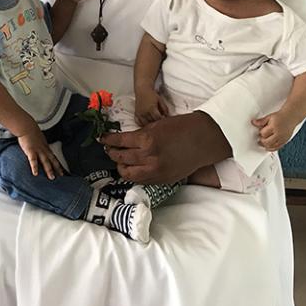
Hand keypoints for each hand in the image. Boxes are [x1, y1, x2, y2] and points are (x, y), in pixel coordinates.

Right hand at [17, 127, 64, 178]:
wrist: (27, 127)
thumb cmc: (31, 132)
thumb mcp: (39, 138)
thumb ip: (40, 145)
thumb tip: (40, 148)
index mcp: (45, 147)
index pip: (54, 157)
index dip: (58, 164)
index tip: (62, 170)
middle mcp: (44, 149)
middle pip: (52, 160)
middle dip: (57, 168)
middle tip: (61, 176)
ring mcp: (38, 150)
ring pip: (46, 161)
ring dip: (49, 170)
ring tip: (52, 178)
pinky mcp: (31, 151)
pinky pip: (33, 160)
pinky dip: (35, 167)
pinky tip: (35, 174)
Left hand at [101, 111, 230, 183]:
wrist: (202, 140)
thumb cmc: (181, 127)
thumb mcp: (156, 125)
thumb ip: (140, 135)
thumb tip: (124, 140)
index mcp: (146, 140)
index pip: (119, 142)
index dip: (108, 140)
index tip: (103, 139)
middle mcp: (148, 158)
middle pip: (120, 158)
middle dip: (112, 152)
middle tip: (109, 148)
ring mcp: (155, 171)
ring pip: (128, 173)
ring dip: (121, 166)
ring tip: (119, 160)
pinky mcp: (161, 180)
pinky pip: (141, 180)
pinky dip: (134, 174)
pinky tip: (133, 168)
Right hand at [134, 87, 168, 125]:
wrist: (142, 90)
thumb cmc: (151, 94)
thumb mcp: (160, 100)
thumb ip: (164, 108)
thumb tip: (168, 116)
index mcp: (152, 108)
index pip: (158, 118)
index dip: (161, 120)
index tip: (164, 120)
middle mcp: (145, 112)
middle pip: (152, 121)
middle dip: (156, 122)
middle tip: (159, 122)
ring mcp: (140, 113)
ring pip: (145, 123)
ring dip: (150, 124)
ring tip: (153, 123)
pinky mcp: (136, 113)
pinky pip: (138, 122)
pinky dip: (141, 124)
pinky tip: (145, 123)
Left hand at [252, 111, 295, 150]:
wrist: (290, 117)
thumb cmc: (281, 117)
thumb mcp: (269, 117)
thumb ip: (261, 121)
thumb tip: (254, 122)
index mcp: (274, 127)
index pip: (263, 133)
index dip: (260, 132)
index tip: (260, 131)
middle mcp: (279, 134)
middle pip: (267, 142)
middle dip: (262, 140)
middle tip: (260, 138)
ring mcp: (282, 139)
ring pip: (271, 146)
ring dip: (266, 145)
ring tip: (263, 142)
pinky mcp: (285, 141)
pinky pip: (277, 148)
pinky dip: (272, 148)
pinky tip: (268, 147)